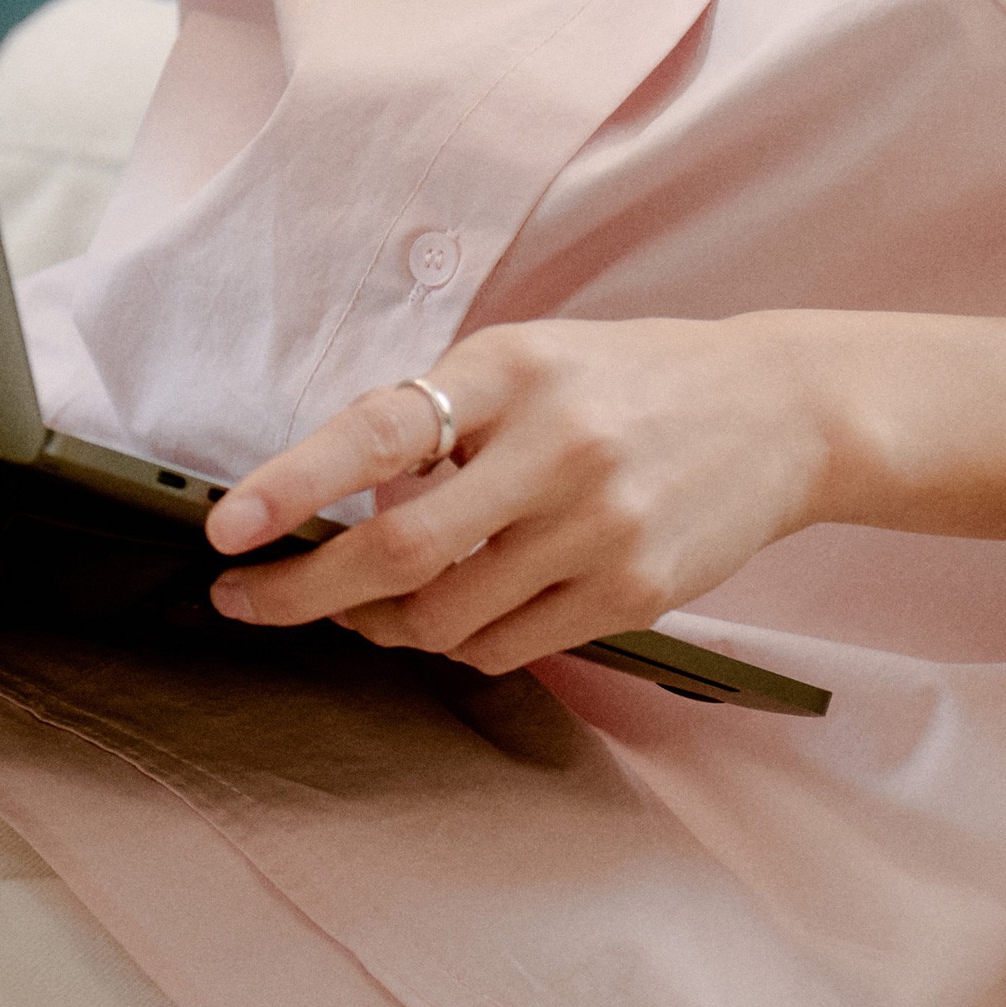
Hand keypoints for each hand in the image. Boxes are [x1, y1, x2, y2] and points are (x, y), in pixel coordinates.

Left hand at [200, 317, 840, 678]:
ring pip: (444, 617)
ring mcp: (598, 528)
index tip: (227, 527)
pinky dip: (452, 642)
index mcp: (514, 369)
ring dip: (377, 623)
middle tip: (245, 600)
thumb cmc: (627, 383)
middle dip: (304, 590)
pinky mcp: (632, 594)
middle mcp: (555, 447)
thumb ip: (439, 417)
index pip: (382, 430)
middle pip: (400, 549)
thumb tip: (334, 500)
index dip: (295, 484)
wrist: (778, 413)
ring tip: (357, 606)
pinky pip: (503, 646)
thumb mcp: (529, 359)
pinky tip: (445, 615)